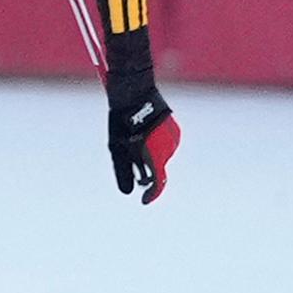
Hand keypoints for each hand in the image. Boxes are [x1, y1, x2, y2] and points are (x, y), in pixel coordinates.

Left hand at [108, 89, 179, 204]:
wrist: (134, 91)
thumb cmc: (122, 121)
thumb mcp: (118, 149)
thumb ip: (123, 171)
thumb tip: (128, 192)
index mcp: (154, 154)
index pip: (157, 183)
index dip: (151, 195)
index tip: (144, 201)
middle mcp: (168, 148)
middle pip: (159, 169)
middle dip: (148, 173)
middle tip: (135, 170)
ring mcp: (174, 138)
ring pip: (162, 156)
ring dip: (151, 158)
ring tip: (135, 145)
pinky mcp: (174, 129)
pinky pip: (166, 144)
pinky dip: (156, 146)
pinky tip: (144, 136)